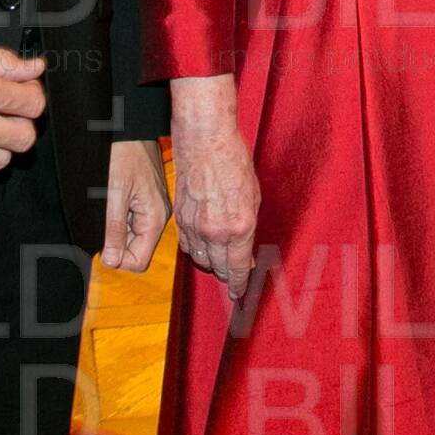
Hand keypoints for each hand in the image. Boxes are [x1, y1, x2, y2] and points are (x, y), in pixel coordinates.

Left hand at [100, 138, 170, 272]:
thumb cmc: (123, 152)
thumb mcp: (114, 193)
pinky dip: (115, 216)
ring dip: (113, 228)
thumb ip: (114, 229)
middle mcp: (157, 215)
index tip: (101, 241)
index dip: (117, 257)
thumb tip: (112, 261)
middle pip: (134, 249)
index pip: (138, 260)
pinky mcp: (143, 198)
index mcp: (155, 217)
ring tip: (105, 203)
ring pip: (130, 235)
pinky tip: (109, 197)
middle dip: (114, 241)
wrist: (127, 125)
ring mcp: (150, 207)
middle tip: (100, 219)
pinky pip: (129, 219)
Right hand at [169, 74, 259, 300]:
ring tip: (218, 263)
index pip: (239, 268)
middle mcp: (216, 232)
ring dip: (210, 264)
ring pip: (201, 260)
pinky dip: (195, 250)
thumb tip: (247, 249)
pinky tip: (202, 248)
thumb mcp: (254, 196)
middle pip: (220, 268)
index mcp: (240, 227)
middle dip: (228, 275)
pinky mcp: (180, 219)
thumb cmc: (233, 162)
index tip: (241, 293)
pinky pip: (186, 245)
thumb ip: (249, 227)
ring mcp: (195, 226)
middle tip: (233, 278)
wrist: (205, 141)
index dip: (240, 284)